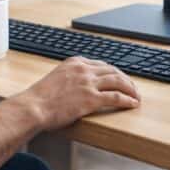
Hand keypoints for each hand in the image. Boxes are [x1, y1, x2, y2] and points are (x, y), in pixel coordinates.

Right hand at [14, 56, 139, 130]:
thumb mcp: (56, 79)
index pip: (101, 64)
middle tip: (132, 88)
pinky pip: (116, 97)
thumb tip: (78, 87)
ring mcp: (88, 83)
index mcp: (75, 62)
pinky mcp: (91, 98)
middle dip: (126, 79)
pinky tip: (132, 104)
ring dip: (130, 89)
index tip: (119, 78)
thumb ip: (69, 78)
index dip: (113, 72)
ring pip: (118, 81)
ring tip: (136, 96)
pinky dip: (127, 100)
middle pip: (113, 71)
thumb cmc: (39, 98)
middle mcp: (83, 69)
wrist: (33, 107)